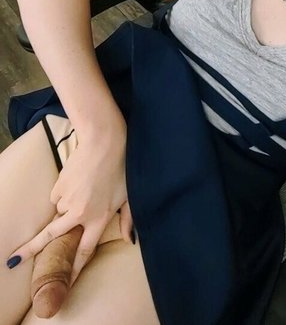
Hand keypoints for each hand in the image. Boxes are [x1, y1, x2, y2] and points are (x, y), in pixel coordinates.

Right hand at [8, 136, 132, 284]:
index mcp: (99, 219)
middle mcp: (80, 214)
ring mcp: (67, 200)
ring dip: (67, 206)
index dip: (74, 269)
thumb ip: (129, 221)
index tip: (65, 282)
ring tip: (86, 187)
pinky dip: (64, 192)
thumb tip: (130, 240)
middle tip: (14, 260)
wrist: (104, 142)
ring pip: (60, 212)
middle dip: (32, 250)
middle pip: (52, 237)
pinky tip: (77, 180)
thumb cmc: (122, 168)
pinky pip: (58, 196)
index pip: (84, 251)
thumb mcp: (130, 197)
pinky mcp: (59, 186)